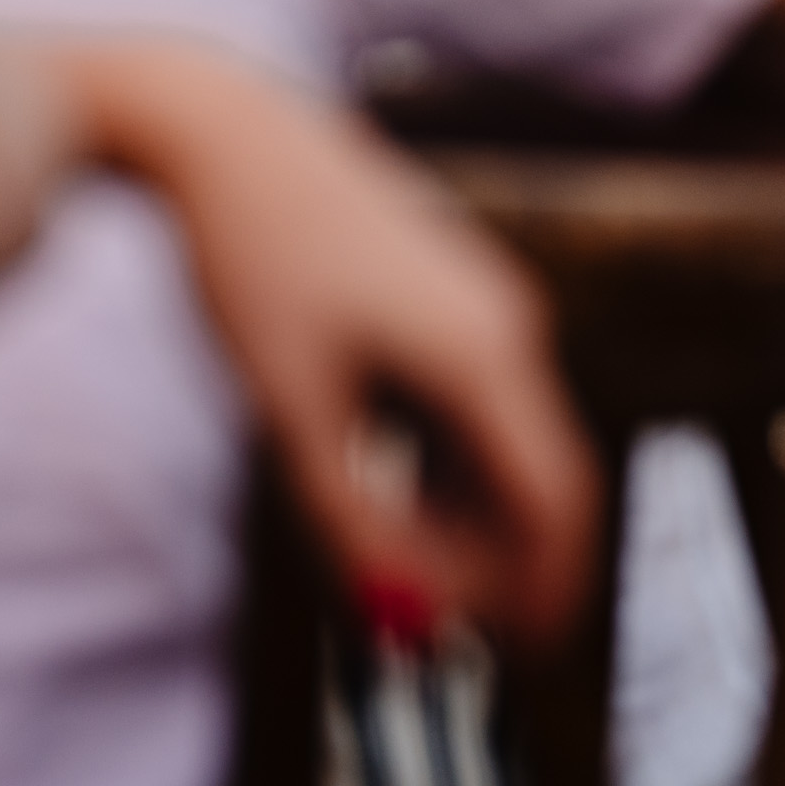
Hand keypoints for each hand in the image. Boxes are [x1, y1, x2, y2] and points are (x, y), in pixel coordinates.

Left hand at [46, 40, 600, 643]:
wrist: (226, 134)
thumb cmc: (250, 263)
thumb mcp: (290, 407)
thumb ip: (348, 516)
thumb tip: (393, 611)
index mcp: (486, 353)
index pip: (557, 497)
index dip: (548, 585)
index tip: (515, 652)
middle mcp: (512, 326)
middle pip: (544, 474)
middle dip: (503, 561)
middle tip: (434, 622)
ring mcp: (493, 304)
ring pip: (514, 441)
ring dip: (473, 516)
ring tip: (392, 559)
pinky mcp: (462, 295)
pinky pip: (488, 403)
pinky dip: (458, 465)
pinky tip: (395, 492)